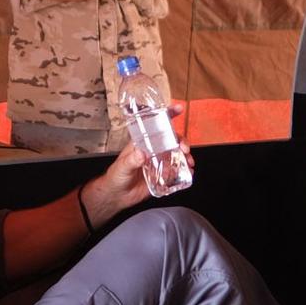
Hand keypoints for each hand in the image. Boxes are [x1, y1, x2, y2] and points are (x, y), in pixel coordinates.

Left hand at [88, 104, 190, 218]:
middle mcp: (153, 150)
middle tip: (184, 149)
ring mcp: (159, 162)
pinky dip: (185, 170)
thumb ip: (131, 160)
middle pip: (171, 139)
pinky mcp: (163, 175)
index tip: (178, 109)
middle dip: (181, 141)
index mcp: (143, 143)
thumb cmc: (116, 177)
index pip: (155, 125)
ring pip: (177, 154)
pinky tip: (189, 173)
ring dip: (186, 156)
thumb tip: (142, 154)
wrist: (117, 196)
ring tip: (189, 162)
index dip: (167, 115)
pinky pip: (177, 170)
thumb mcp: (122, 166)